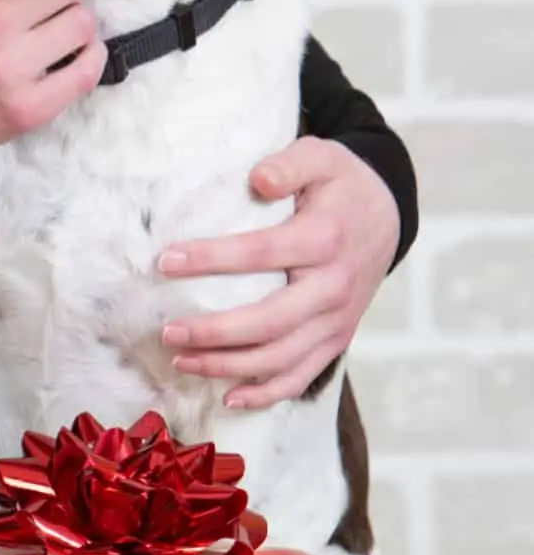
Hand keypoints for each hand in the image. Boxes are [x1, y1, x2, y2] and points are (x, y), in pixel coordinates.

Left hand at [156, 137, 400, 410]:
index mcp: (325, 239)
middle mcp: (333, 287)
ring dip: (228, 366)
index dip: (211, 258)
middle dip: (214, 332)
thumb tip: (258, 179)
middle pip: (269, 322)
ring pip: (281, 358)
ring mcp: (336, 320)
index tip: (165, 261)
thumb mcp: (322, 156)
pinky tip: (228, 398)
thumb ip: (290, 164)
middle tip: (167, 332)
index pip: (260, 252)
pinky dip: (266, 394)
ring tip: (180, 361)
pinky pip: (302, 376)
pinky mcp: (336, 339)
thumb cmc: (341, 185)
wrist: (388, 217)